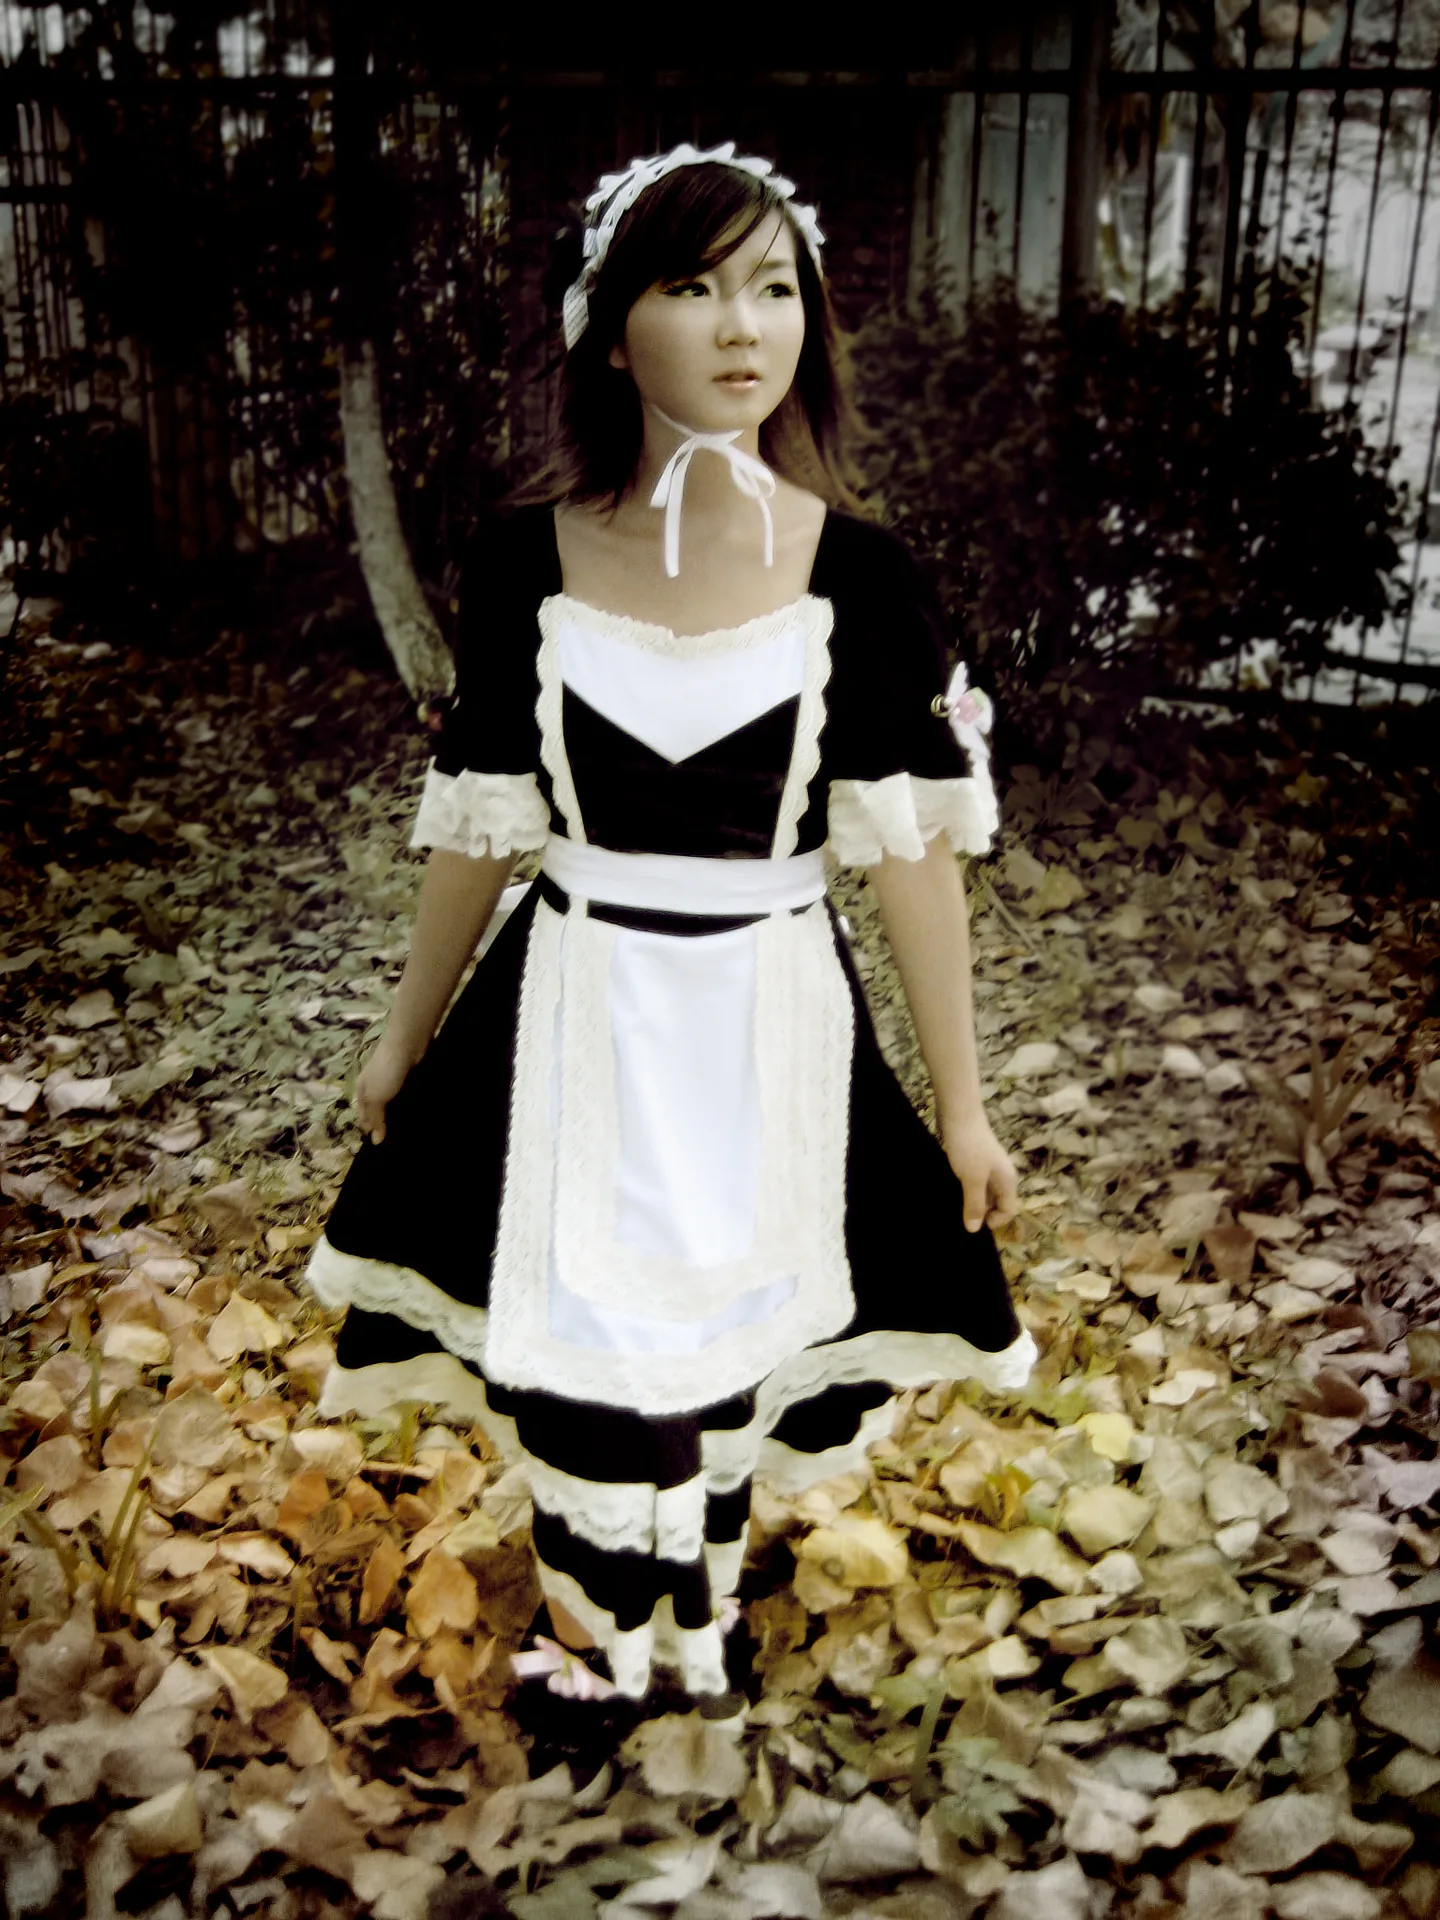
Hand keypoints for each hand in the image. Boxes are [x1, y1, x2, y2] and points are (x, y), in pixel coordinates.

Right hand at [354, 1035, 419, 1145]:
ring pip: (392, 1104)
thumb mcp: (375, 1097)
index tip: (381, 1145)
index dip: (370, 1130)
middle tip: (396, 1142)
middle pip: (376, 1110)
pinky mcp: (406, 1079)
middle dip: (384, 1124)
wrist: (406, 1045)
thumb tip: (376, 1141)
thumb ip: (375, 1118)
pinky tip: (415, 1115)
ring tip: (408, 1132)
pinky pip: (404, 1097)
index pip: (362, 1116)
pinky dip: (407, 1106)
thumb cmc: (385, 1071)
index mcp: (361, 1090)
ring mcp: (390, 1082)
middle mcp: (373, 1086)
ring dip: (398, 1116)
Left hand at [940, 1111, 1018, 1234]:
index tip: (973, 1222)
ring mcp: (988, 1168)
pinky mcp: (974, 1161)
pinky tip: (952, 1190)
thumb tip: (975, 1229)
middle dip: (982, 1212)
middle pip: (996, 1203)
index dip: (994, 1221)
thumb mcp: (972, 1179)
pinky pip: (973, 1182)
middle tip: (961, 1216)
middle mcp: (1001, 1175)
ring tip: (955, 1205)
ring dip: (972, 1201)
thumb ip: (975, 1204)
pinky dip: (966, 1189)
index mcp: (1007, 1180)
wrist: (959, 1115)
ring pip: (984, 1193)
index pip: (1009, 1210)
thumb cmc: (969, 1147)